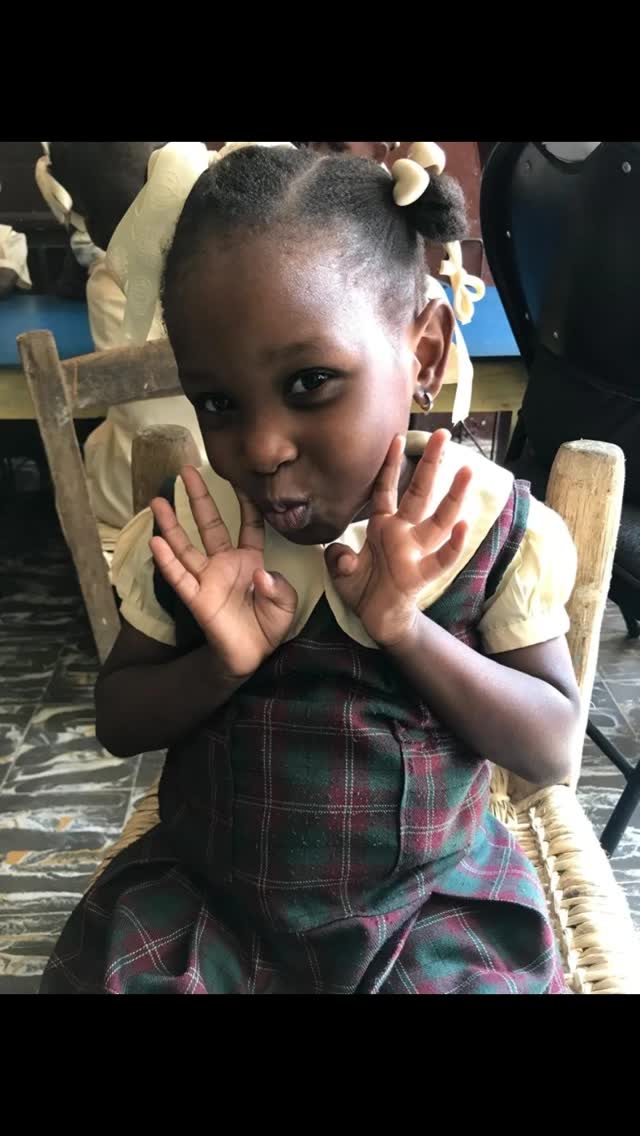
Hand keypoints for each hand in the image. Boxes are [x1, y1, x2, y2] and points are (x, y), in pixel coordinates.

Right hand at [149, 466, 297, 678]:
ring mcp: (208, 579)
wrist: (252, 657)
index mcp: (250, 560)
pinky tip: (155, 543)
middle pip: (210, 524)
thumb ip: (280, 587)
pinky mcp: (197, 599)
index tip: (240, 480)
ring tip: (157, 501)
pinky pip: (180, 577)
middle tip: (186, 470)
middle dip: (198, 496)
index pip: (249, 525)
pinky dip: (167, 561)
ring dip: (171, 524)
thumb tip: (261, 573)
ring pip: (186, 546)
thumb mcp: (287, 605)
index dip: (246, 504)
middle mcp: (225, 564)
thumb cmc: (268, 627)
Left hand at [324, 430, 471, 646]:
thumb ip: (338, 557)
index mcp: (383, 526)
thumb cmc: (362, 588)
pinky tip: (464, 526)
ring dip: (452, 496)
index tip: (396, 438)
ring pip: (438, 519)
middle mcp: (403, 533)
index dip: (391, 465)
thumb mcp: (340, 570)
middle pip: (420, 493)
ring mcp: (415, 552)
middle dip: (431, 464)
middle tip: (444, 435)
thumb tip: (342, 555)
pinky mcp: (421, 575)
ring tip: (466, 470)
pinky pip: (441, 559)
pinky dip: (453, 545)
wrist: (376, 619)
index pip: (387, 489)